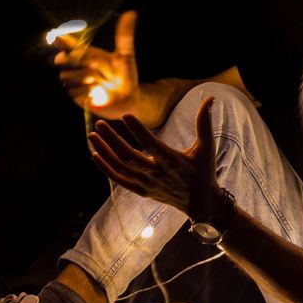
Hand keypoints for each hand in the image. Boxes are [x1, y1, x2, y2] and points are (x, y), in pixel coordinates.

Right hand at [53, 10, 139, 116]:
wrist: (129, 97)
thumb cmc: (126, 75)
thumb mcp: (126, 54)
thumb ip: (124, 35)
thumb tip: (131, 12)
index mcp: (88, 54)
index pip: (68, 45)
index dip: (60, 40)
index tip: (57, 37)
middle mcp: (79, 66)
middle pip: (60, 59)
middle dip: (69, 60)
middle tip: (87, 62)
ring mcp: (76, 81)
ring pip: (66, 76)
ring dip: (83, 78)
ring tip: (99, 80)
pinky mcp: (77, 96)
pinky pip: (73, 91)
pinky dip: (86, 92)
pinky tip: (97, 93)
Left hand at [87, 94, 221, 218]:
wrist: (200, 203)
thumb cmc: (204, 171)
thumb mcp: (206, 148)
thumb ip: (204, 123)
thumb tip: (210, 98)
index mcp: (173, 162)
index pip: (152, 145)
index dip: (138, 131)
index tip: (125, 116)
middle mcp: (157, 174)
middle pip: (129, 157)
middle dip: (112, 140)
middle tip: (100, 123)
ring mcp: (147, 184)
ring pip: (121, 168)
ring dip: (105, 151)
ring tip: (93, 135)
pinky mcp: (142, 191)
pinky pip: (119, 180)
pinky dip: (106, 168)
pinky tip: (96, 154)